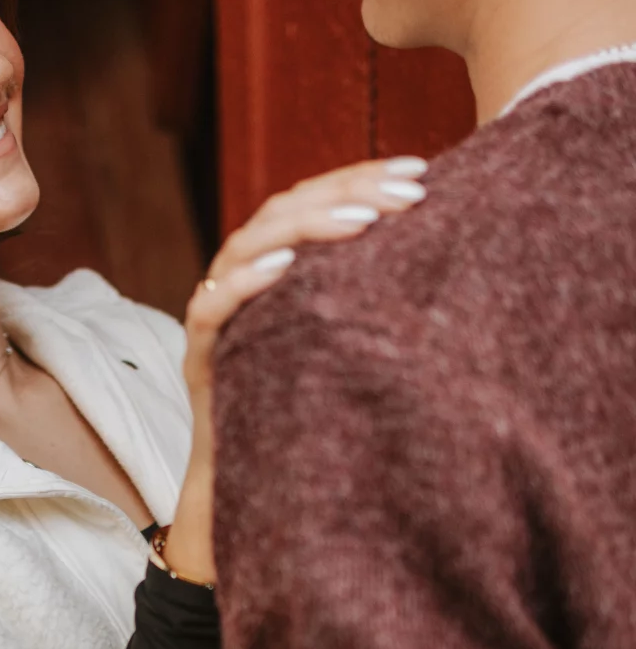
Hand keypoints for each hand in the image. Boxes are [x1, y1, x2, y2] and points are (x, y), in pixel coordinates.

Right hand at [183, 155, 428, 402]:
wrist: (262, 479)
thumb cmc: (319, 408)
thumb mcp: (354, 339)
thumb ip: (374, 293)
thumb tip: (448, 253)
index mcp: (274, 263)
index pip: (311, 198)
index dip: (359, 178)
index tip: (418, 170)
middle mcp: (240, 276)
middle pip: (283, 210)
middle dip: (346, 193)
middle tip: (408, 192)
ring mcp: (216, 312)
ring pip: (247, 245)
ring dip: (305, 226)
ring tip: (362, 222)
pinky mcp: (200, 355)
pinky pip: (213, 307)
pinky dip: (245, 281)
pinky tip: (285, 266)